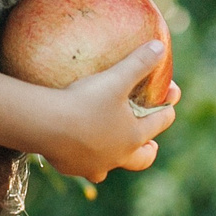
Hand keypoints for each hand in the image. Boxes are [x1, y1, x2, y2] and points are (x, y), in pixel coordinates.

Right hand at [36, 40, 178, 180]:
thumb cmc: (86, 102)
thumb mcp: (116, 78)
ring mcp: (94, 165)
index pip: (161, 122)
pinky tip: (76, 150)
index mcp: (134, 135)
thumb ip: (139, 63)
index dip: (167, 108)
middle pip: (142, 159)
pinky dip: (84, 160)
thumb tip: (160, 47)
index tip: (169, 99)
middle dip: (148, 150)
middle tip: (150, 143)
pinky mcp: (72, 167)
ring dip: (114, 159)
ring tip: (110, 149)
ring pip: (109, 169)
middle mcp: (118, 156)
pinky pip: (82, 168)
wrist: (47, 125)